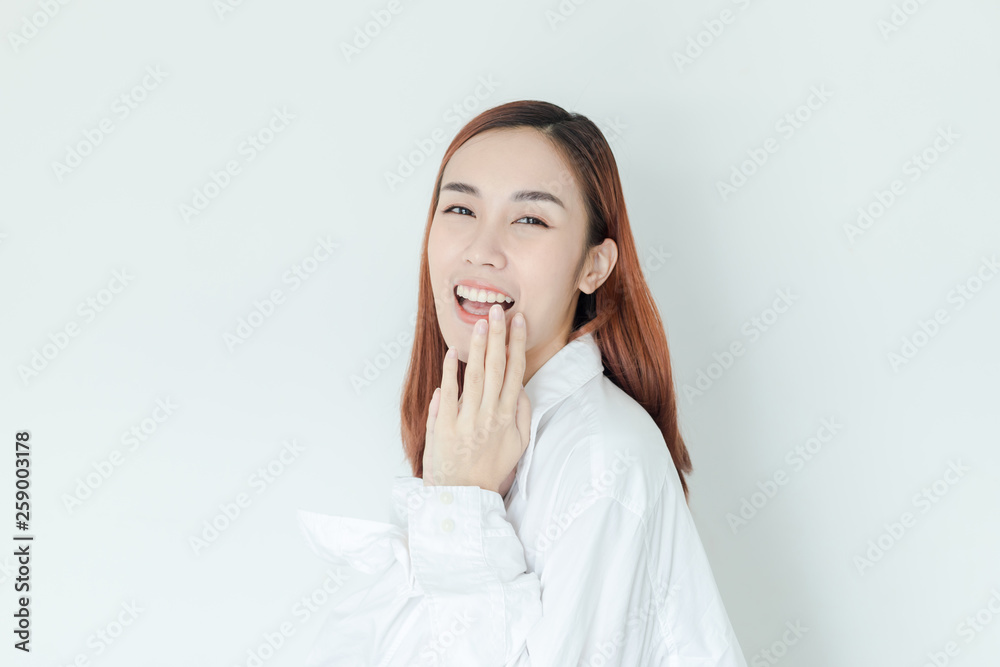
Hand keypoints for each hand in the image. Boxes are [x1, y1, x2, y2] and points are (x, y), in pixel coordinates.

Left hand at [423, 304, 531, 493]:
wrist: (465, 496)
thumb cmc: (491, 470)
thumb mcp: (518, 445)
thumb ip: (522, 415)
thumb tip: (520, 388)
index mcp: (509, 417)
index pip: (515, 373)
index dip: (517, 345)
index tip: (519, 322)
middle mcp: (490, 415)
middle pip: (496, 368)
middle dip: (498, 336)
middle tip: (498, 310)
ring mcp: (467, 420)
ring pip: (474, 376)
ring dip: (477, 347)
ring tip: (480, 323)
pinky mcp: (445, 427)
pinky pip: (449, 394)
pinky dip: (449, 373)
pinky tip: (451, 353)